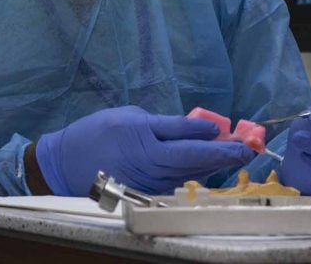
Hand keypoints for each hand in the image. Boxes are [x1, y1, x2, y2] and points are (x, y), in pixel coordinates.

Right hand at [35, 105, 255, 195]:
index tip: (226, 129)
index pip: (182, 132)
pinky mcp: (143, 193)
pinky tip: (208, 171)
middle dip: (221, 153)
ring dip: (212, 167)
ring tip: (234, 159)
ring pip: (187, 174)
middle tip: (245, 149)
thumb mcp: (126, 117)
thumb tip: (189, 130)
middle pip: (191, 157)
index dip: (206, 131)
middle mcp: (146, 158)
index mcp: (141, 132)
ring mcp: (146, 179)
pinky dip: (194, 177)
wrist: (65, 163)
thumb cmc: (96, 133)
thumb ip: (158, 124)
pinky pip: (175, 184)